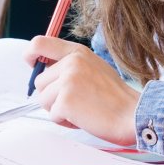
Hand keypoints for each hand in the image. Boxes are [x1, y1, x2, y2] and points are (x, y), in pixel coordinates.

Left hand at [24, 35, 139, 145]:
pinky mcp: (66, 101)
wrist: (133, 115)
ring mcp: (67, 81)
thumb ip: (70, 65)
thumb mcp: (93, 68)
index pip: (40, 43)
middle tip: (75, 102)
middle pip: (39, 81)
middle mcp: (71, 63)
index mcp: (77, 52)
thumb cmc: (115, 97)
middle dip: (52, 96)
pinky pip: (52, 115)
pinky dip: (64, 121)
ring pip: (43, 100)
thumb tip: (45, 71)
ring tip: (81, 111)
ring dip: (58, 110)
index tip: (31, 65)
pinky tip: (82, 119)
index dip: (30, 54)